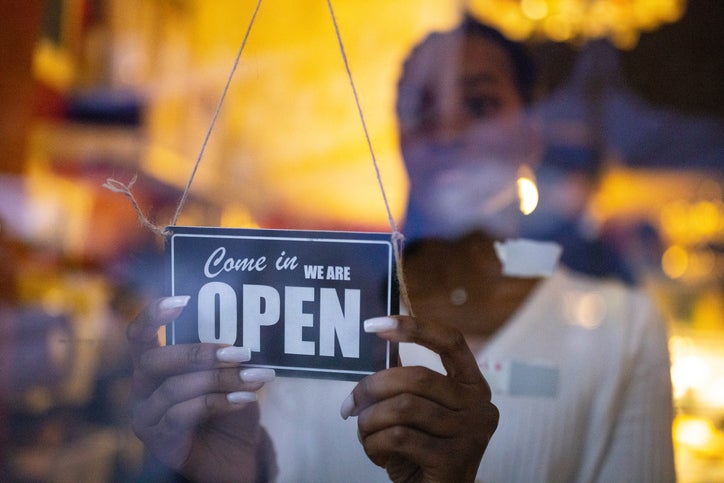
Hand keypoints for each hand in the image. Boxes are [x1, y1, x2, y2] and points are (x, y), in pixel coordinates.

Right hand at [127, 296, 276, 481]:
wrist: (236, 457)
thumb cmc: (230, 409)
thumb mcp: (230, 375)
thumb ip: (227, 354)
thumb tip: (246, 327)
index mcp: (153, 367)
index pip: (138, 335)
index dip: (152, 315)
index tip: (182, 300)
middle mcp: (141, 390)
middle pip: (153, 360)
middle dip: (199, 353)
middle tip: (241, 353)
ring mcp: (145, 418)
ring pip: (174, 389)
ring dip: (220, 380)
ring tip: (256, 378)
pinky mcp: (158, 442)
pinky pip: (182, 415)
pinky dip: (218, 403)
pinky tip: (245, 400)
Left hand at [341, 315, 497, 482]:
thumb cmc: (422, 452)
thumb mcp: (417, 411)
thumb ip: (407, 381)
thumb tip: (376, 343)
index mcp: (473, 384)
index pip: (450, 341)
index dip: (414, 326)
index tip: (375, 324)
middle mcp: (480, 405)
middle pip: (416, 376)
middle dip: (372, 387)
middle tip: (349, 404)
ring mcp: (471, 433)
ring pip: (403, 407)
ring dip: (370, 420)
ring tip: (364, 432)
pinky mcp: (455, 459)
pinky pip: (399, 437)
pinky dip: (375, 444)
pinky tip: (376, 452)